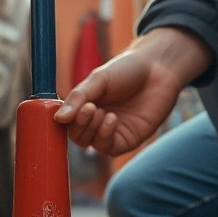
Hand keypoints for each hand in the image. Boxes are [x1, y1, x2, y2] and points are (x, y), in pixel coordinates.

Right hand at [53, 27, 213, 155]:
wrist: (158, 69)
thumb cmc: (127, 70)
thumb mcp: (98, 79)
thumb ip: (78, 97)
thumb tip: (58, 118)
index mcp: (85, 105)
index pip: (67, 121)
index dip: (66, 118)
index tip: (75, 106)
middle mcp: (96, 120)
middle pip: (77, 135)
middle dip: (79, 125)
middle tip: (90, 108)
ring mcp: (112, 131)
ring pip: (90, 144)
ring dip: (92, 130)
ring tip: (101, 112)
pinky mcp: (128, 139)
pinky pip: (109, 148)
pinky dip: (105, 136)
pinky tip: (111, 119)